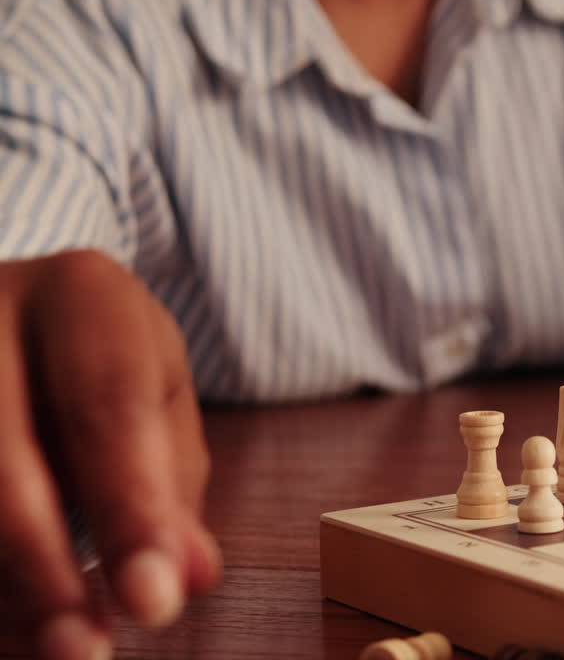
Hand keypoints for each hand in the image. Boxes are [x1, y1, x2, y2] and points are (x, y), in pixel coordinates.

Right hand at [0, 250, 220, 659]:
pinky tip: (6, 635)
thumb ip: (171, 484)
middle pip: (3, 457)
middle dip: (44, 571)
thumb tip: (191, 575)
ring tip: (53, 653)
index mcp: (82, 293)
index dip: (131, 510)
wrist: (15, 310)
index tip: (156, 603)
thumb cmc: (98, 360)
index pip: (108, 407)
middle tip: (87, 652)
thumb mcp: (154, 397)